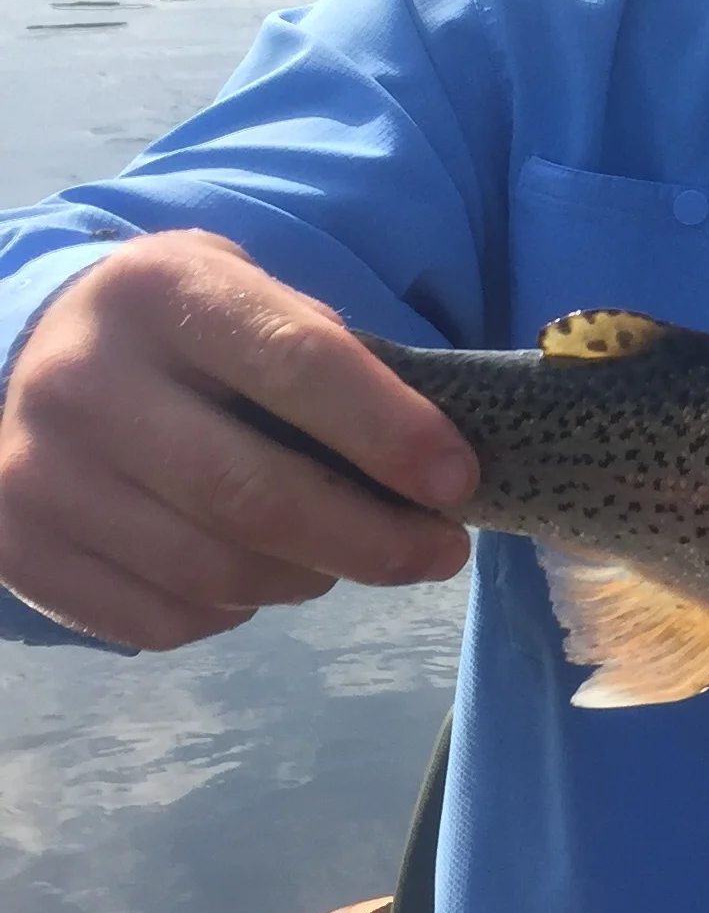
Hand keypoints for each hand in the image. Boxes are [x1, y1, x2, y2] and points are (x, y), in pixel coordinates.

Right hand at [0, 231, 477, 650]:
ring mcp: (36, 473)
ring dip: (307, 578)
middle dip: (372, 539)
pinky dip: (232, 612)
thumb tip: (435, 466)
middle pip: (254, 495)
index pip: (297, 362)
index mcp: (159, 291)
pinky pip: (163, 621)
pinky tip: (251, 574)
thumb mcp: (247, 297)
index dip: (390, 431)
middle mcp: (82, 379)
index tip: (459, 480)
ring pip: (214, 572)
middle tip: (440, 552)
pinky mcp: (18, 551)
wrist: (32, 355)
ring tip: (341, 555)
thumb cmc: (183, 333)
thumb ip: (330, 358)